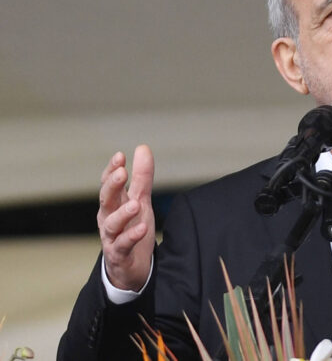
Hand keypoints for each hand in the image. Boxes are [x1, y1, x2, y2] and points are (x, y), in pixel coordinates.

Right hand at [97, 145, 155, 290]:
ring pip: (111, 224)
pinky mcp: (119, 255)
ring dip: (122, 213)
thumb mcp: (140, 200)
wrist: (130, 267)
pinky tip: (141, 229)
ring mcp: (111, 237)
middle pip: (106, 200)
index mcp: (112, 204)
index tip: (120, 156)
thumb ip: (142, 177)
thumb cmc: (132, 229)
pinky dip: (131, 237)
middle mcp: (108, 219)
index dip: (112, 170)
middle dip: (112, 186)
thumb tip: (142, 147)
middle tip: (122, 173)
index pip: (108, 184)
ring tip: (135, 204)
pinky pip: (122, 245)